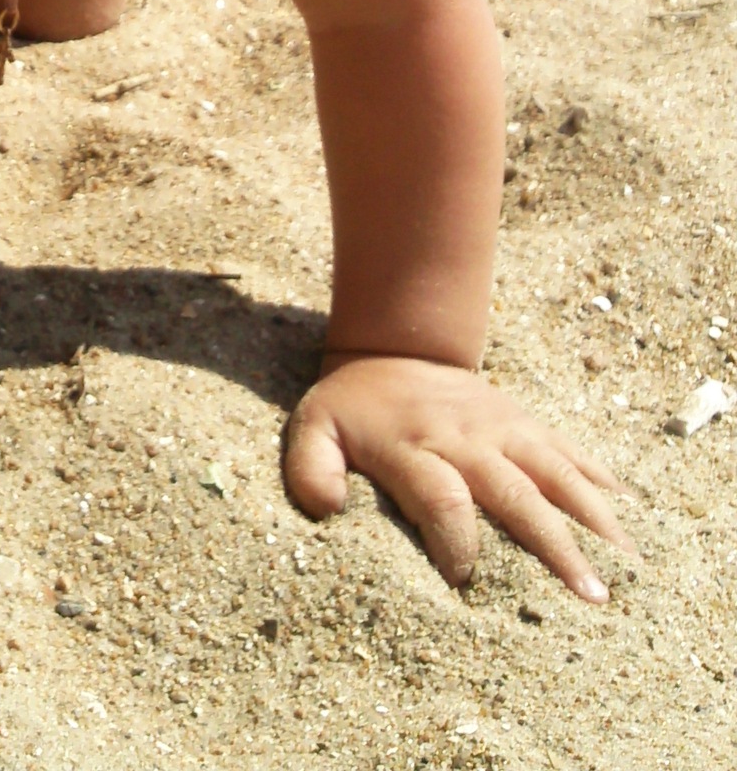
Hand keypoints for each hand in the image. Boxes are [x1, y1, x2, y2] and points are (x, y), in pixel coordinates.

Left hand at [284, 354, 631, 599]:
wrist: (395, 346)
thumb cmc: (355, 407)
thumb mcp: (315, 428)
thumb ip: (311, 467)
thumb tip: (326, 508)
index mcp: (414, 448)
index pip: (442, 499)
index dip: (456, 542)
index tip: (468, 586)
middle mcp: (467, 440)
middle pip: (515, 493)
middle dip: (553, 545)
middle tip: (588, 597)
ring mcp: (505, 429)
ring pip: (557, 474)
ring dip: (593, 521)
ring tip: (625, 568)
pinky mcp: (528, 424)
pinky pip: (572, 453)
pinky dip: (602, 484)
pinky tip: (632, 519)